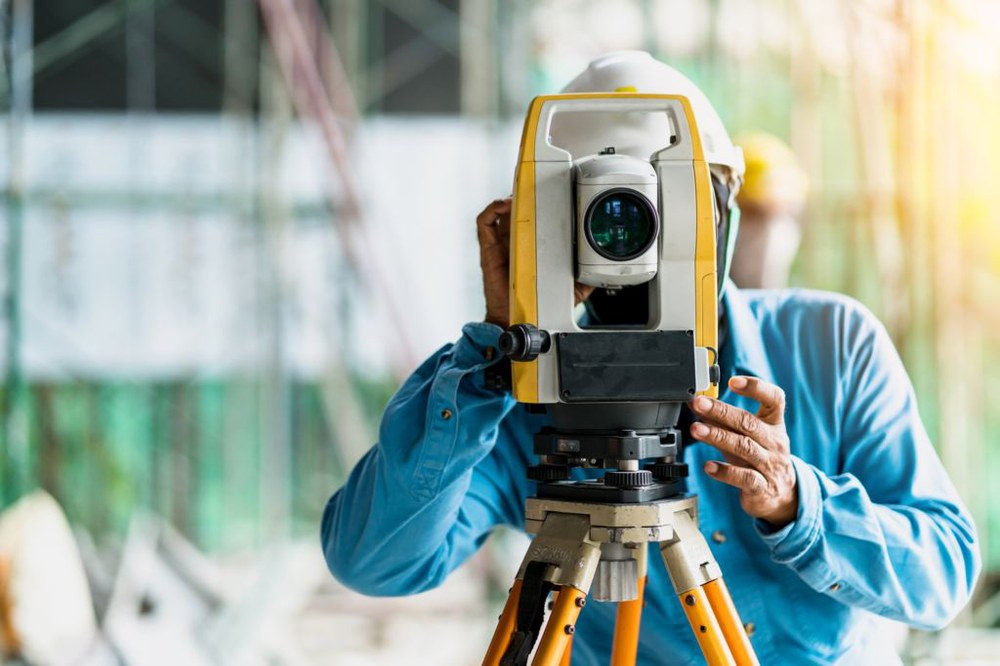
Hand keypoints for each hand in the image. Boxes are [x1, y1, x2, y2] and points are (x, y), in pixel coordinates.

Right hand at [475, 198, 593, 326]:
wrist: (519, 318)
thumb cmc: (538, 302)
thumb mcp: (571, 288)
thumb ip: (585, 276)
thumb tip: (600, 269)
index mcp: (534, 246)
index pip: (537, 218)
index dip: (542, 203)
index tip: (556, 193)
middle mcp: (517, 241)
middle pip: (518, 209)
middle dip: (528, 195)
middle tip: (541, 187)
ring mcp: (502, 244)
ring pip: (502, 211)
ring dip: (512, 198)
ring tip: (524, 193)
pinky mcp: (489, 249)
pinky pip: (485, 223)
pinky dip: (492, 209)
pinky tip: (505, 205)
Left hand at [690, 376, 798, 528]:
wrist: (783, 495)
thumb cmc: (761, 458)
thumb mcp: (748, 437)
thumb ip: (725, 421)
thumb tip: (699, 404)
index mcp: (774, 424)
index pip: (774, 399)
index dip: (756, 387)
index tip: (733, 381)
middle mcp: (774, 443)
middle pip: (749, 423)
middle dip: (721, 411)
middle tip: (699, 404)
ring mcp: (770, 466)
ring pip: (744, 448)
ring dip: (717, 437)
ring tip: (696, 429)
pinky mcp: (762, 488)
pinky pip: (744, 478)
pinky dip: (725, 472)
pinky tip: (708, 466)